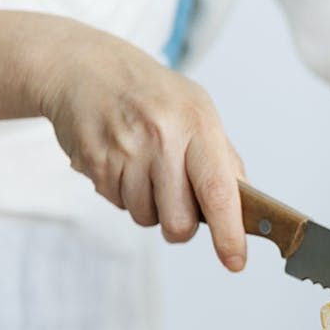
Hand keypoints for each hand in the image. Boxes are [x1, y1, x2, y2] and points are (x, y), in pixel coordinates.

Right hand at [37, 22, 247, 269]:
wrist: (84, 68)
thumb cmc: (152, 94)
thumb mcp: (198, 111)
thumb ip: (223, 160)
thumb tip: (244, 210)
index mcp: (197, 124)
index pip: (218, 191)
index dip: (229, 233)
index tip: (235, 261)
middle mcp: (161, 138)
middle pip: (179, 222)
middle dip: (182, 226)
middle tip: (177, 201)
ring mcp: (125, 151)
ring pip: (147, 219)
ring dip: (150, 207)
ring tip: (145, 167)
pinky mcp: (95, 163)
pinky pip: (119, 206)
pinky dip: (124, 194)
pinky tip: (122, 162)